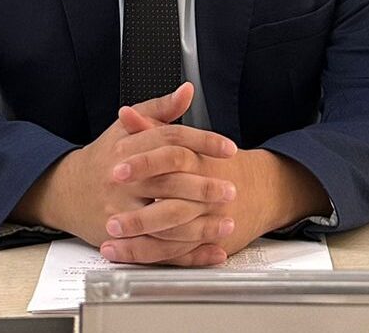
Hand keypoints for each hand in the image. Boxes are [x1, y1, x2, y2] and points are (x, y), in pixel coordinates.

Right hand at [11, 83, 237, 262]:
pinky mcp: (121, 238)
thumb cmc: (104, 156)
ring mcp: (120, 210)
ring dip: (201, 224)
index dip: (203, 141)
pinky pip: (160, 249)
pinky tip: (212, 250)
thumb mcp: (126, 127)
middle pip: (169, 180)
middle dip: (204, 186)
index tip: (229, 148)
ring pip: (166, 219)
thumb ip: (160, 109)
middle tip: (231, 188)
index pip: (171, 139)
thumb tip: (187, 90)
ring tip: (228, 222)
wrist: (67, 191)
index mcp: (128, 147)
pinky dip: (190, 254)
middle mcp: (123, 178)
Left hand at [100, 106, 330, 264]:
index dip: (144, 163)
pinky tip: (122, 253)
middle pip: (172, 205)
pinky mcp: (206, 241)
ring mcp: (207, 220)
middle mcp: (204, 193)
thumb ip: (153, 126)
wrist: (258, 189)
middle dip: (139, 216)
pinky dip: (148, 255)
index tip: (117, 168)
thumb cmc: (213, 163)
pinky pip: (175, 254)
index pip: (172, 158)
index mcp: (197, 161)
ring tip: (111, 239)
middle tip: (110, 217)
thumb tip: (124, 113)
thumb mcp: (183, 140)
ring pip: (172, 234)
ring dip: (139, 239)